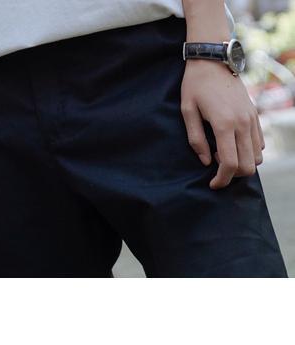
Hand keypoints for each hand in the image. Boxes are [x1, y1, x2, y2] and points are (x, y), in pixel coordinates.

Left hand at [181, 63, 264, 188]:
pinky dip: (249, 152)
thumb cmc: (196, 84)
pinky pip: (259, 143)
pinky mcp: (254, 114)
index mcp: (224, 124)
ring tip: (224, 154)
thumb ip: (196, 140)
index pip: (230, 164)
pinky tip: (233, 145)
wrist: (214, 58)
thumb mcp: (187, 111)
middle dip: (232, 175)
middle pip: (247, 165)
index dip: (222, 180)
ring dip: (242, 163)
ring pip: (256, 156)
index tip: (212, 184)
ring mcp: (251, 118)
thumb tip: (206, 162)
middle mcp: (242, 122)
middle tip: (217, 169)